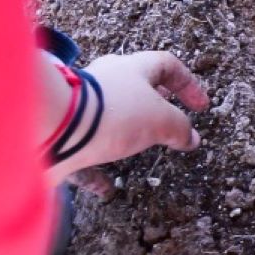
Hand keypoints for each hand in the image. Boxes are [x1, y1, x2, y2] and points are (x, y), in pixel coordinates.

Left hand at [50, 51, 209, 184]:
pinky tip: (106, 188)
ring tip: (136, 150)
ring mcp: (80, 107)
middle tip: (167, 121)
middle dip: (153, 105)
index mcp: (131, 69)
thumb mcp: (161, 120)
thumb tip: (190, 138)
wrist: (53, 127)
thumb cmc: (112, 114)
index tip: (201, 107)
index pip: (166, 65)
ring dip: (125, 133)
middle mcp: (104, 82)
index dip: (188, 84)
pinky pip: (82, 151)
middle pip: (134, 87)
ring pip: (108, 116)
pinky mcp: (61, 133)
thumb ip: (179, 128)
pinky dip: (96, 171)